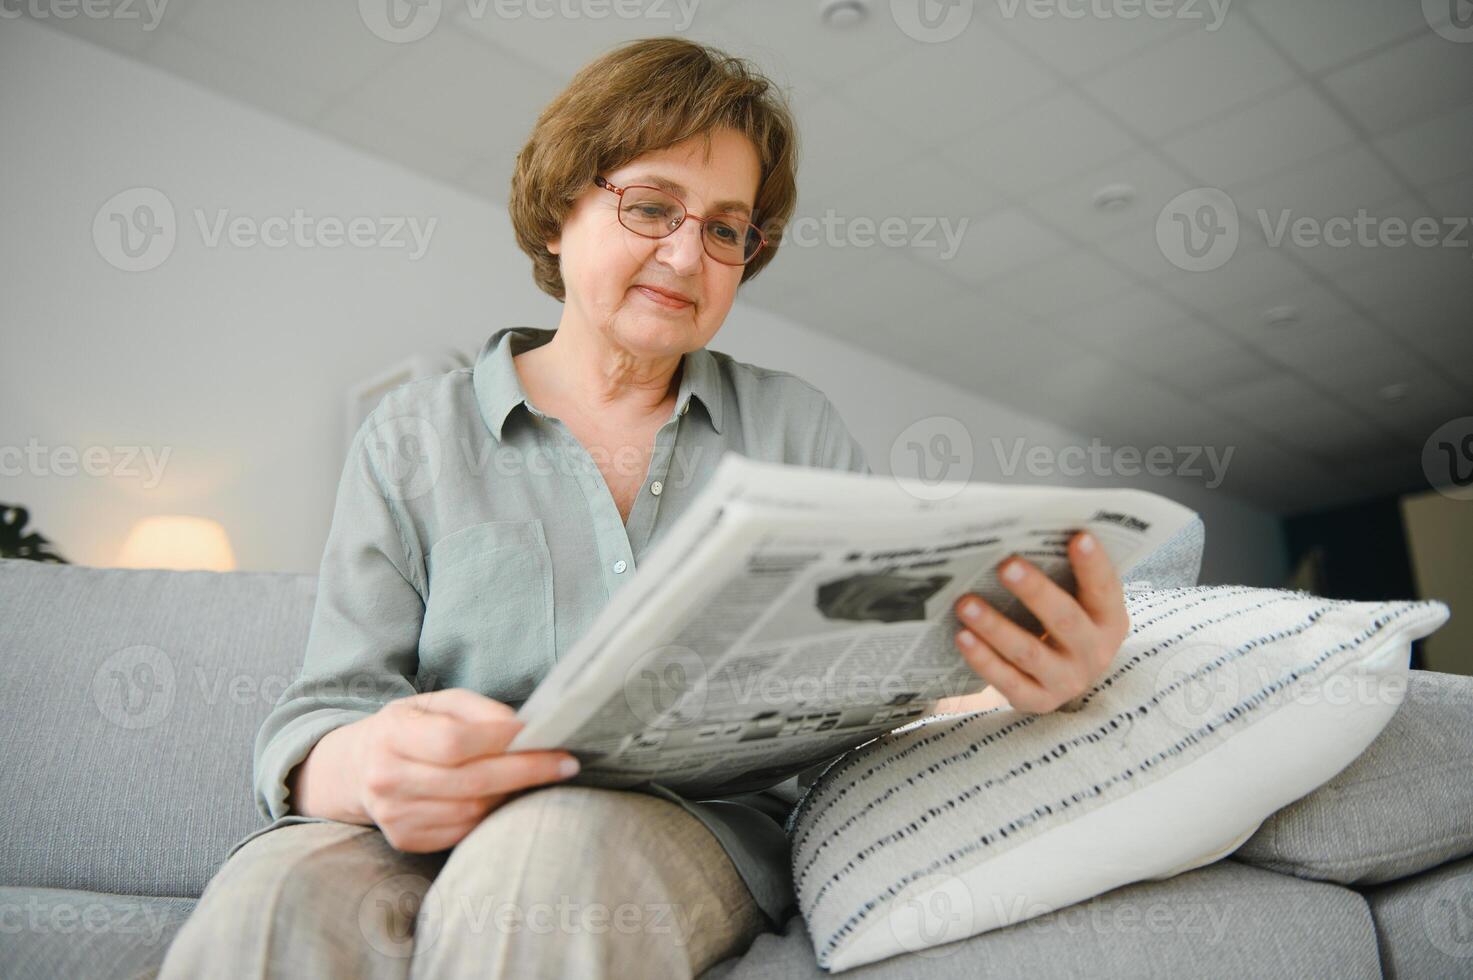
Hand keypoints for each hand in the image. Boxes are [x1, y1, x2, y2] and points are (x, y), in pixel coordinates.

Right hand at [346, 688, 580, 852]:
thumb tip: (524, 731)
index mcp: (392, 734)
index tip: (544, 735)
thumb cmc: (414, 726)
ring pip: (471, 811)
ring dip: (513, 796)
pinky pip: (462, 832)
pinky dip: (492, 816)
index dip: (503, 740)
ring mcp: (393, 815)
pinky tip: (507, 799)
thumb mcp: (440, 702)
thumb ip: (480, 711)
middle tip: (566, 764)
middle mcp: (386, 778)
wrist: (361, 766)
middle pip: (470, 782)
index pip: (455, 742)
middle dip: (526, 772)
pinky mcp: (406, 839)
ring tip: (538, 779)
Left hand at [952, 530, 1129, 713]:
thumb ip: (1064, 573)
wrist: (1063, 678)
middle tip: (1005, 564)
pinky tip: (962, 637)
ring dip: (995, 626)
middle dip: (1035, 591)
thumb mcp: (1077, 600)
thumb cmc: (1064, 622)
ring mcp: (1066, 681)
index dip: (1093, 564)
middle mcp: (1094, 652)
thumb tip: (1026, 528)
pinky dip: (983, 659)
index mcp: (1109, 620)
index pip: (1105, 588)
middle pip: (1064, 619)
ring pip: (1028, 652)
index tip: (1078, 536)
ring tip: (966, 602)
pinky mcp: (1037, 701)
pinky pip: (1007, 680)